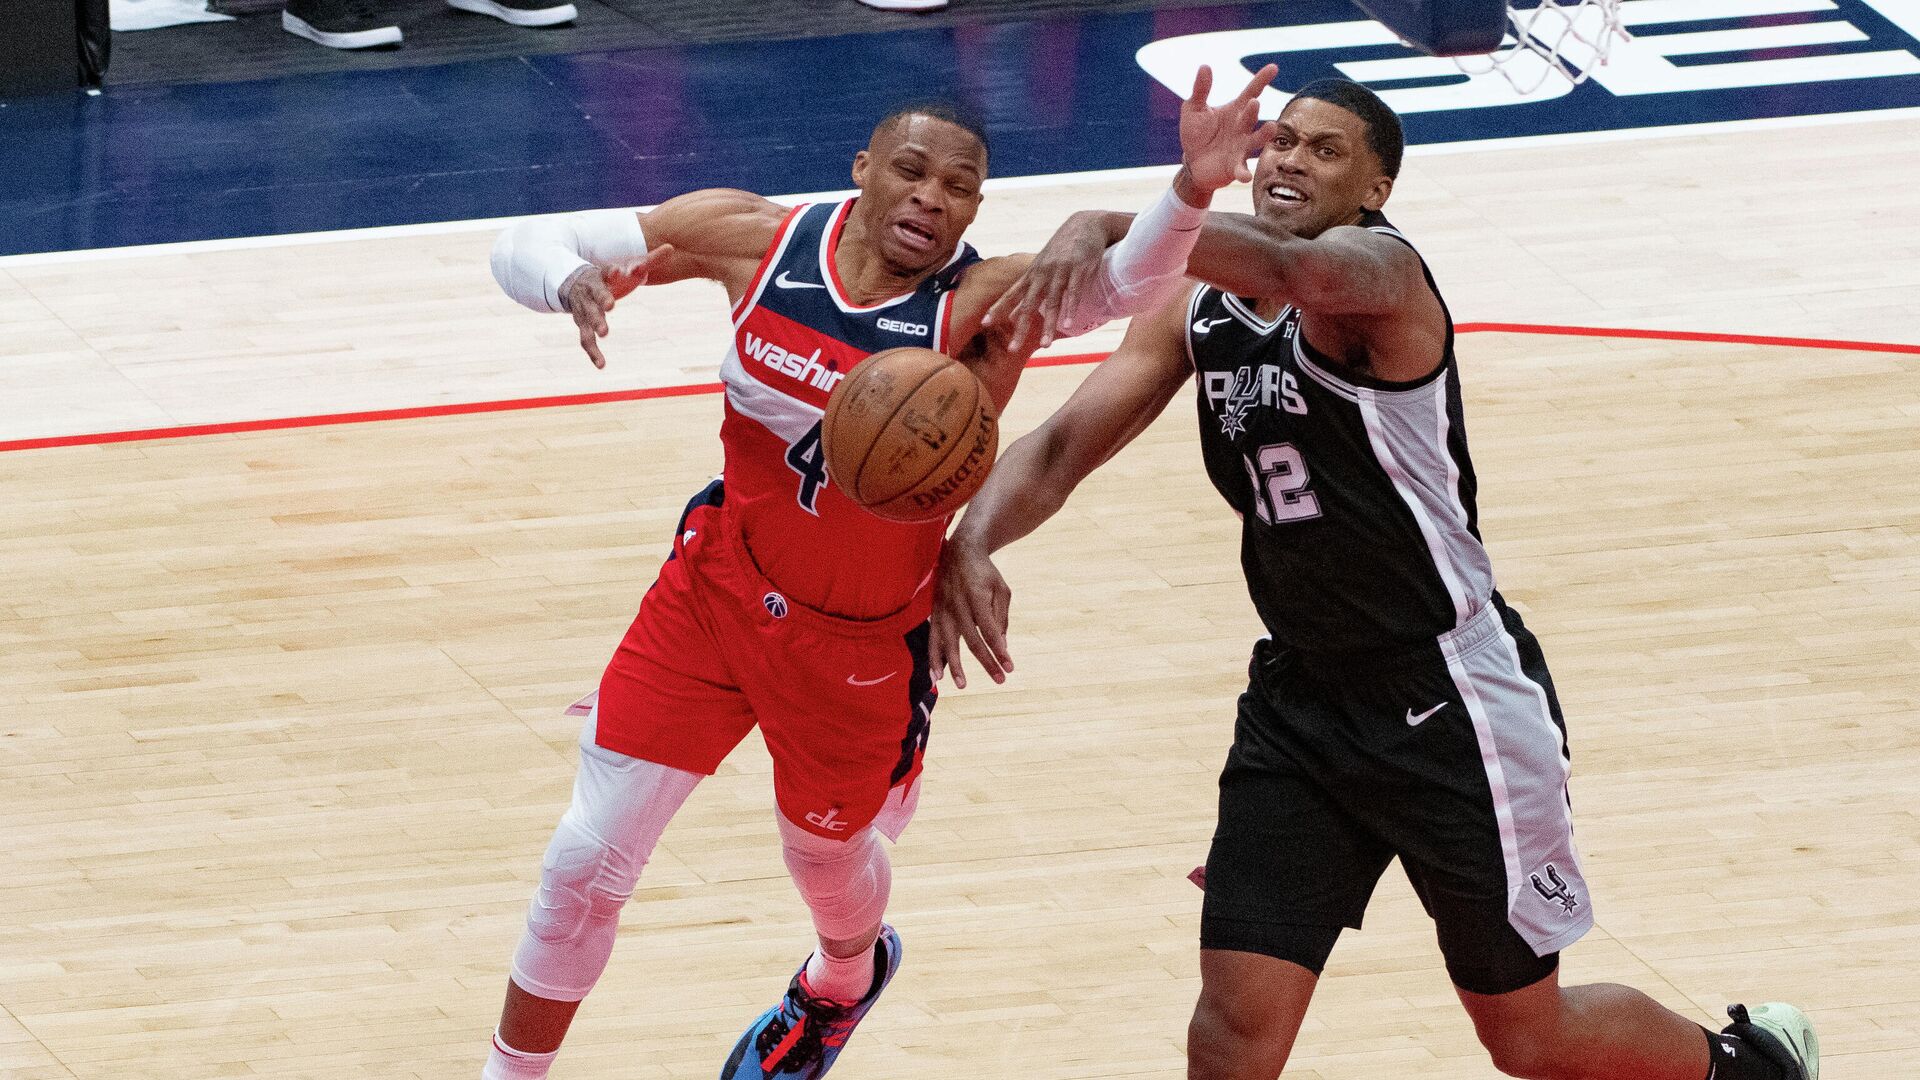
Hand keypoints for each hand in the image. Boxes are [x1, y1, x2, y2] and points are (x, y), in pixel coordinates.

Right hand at [559, 244, 672, 368]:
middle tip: (610, 305)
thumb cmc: (610, 277)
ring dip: (595, 324)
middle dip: (602, 299)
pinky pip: (585, 339)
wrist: (576, 282)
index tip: (620, 271)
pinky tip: (601, 365)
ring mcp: (584, 308)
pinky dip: (592, 352)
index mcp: (603, 275)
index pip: (608, 271)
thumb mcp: (627, 269)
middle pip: (596, 294)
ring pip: (587, 317)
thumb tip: (671, 247)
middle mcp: (590, 291)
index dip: (613, 271)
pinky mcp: (582, 324)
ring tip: (604, 334)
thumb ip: (649, 261)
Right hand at [929, 538, 1013, 688]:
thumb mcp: (1001, 589)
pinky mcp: (935, 612)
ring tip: (961, 685)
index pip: (990, 630)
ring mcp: (944, 609)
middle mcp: (959, 605)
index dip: (1000, 650)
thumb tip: (1001, 644)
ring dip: (955, 665)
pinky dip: (934, 657)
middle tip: (999, 680)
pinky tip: (937, 675)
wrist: (959, 552)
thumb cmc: (985, 573)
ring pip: (948, 642)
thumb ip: (1001, 617)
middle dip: (986, 662)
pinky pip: (933, 638)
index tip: (1010, 667)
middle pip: (972, 641)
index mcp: (978, 597)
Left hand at [983, 212, 1116, 354]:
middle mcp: (1043, 273)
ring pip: (1052, 302)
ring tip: (1045, 346)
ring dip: (1048, 325)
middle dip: (1020, 327)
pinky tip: (1068, 325)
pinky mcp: (1080, 269)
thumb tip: (1015, 311)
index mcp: (1033, 273)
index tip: (984, 323)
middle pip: (1028, 304)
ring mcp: (1061, 271)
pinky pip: (1074, 293)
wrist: (1086, 223)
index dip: (998, 308)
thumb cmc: (1063, 247)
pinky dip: (1071, 309)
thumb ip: (1030, 287)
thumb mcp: (1043, 264)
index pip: (1011, 293)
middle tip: (1011, 349)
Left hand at [1179, 63, 1279, 194]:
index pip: (1251, 92)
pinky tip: (1245, 176)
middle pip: (1251, 116)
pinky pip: (1241, 169)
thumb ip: (1200, 90)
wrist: (1193, 163)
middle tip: (1253, 103)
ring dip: (1263, 135)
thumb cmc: (1197, 134)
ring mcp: (1241, 147)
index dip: (1261, 80)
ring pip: (1255, 140)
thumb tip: (1205, 66)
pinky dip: (1244, 172)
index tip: (1273, 68)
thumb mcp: (1193, 109)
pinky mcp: (1235, 166)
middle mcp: (1242, 127)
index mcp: (1235, 111)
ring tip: (1271, 127)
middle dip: (1252, 111)